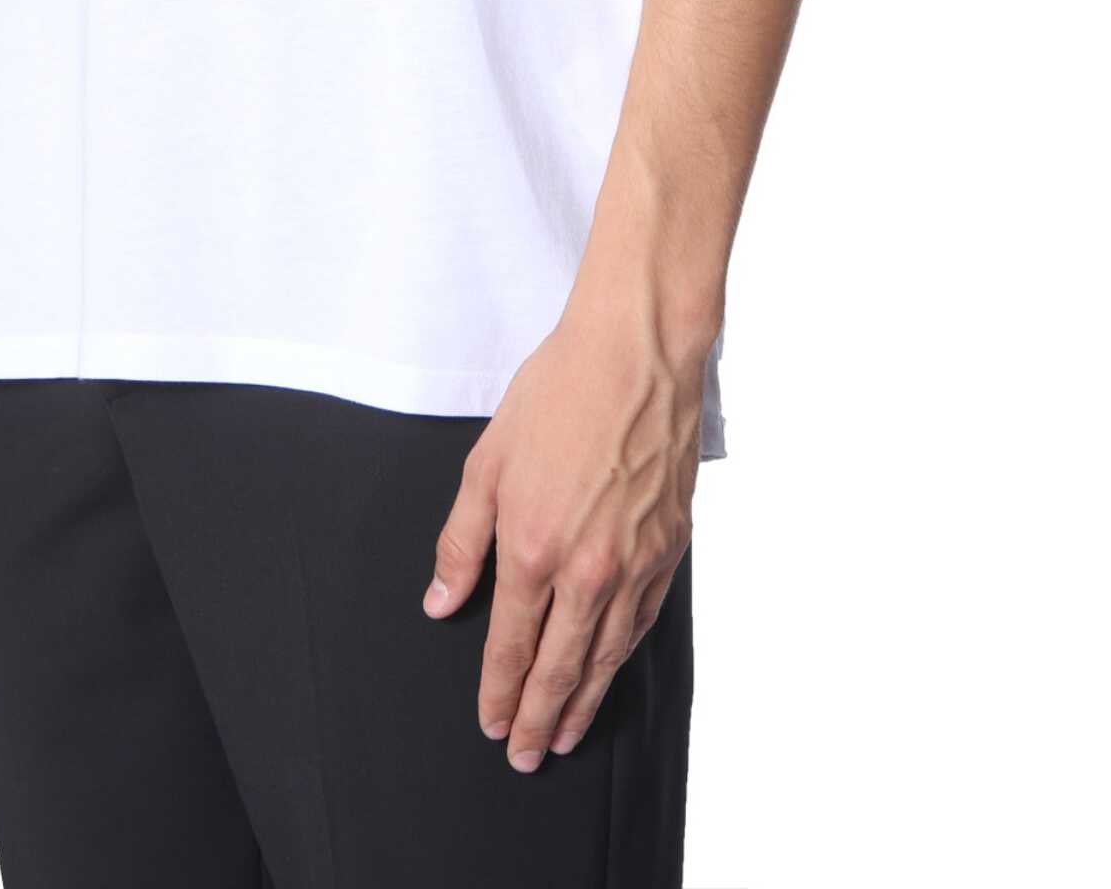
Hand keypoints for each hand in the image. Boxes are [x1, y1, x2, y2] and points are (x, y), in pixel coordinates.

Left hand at [423, 299, 703, 770]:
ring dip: (583, 702)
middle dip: (537, 717)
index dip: (497, 691)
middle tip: (525, 756)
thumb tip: (440, 601)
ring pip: (606, 656)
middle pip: (559, 667)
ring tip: (564, 735)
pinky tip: (610, 671)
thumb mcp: (486, 462)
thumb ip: (460, 541)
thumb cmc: (557, 394)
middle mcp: (587, 570)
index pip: (509, 644)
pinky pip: (642, 622)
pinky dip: (622, 658)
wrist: (636, 355)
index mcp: (532, 548)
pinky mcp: (670, 550)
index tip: (489, 724)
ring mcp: (635, 564)